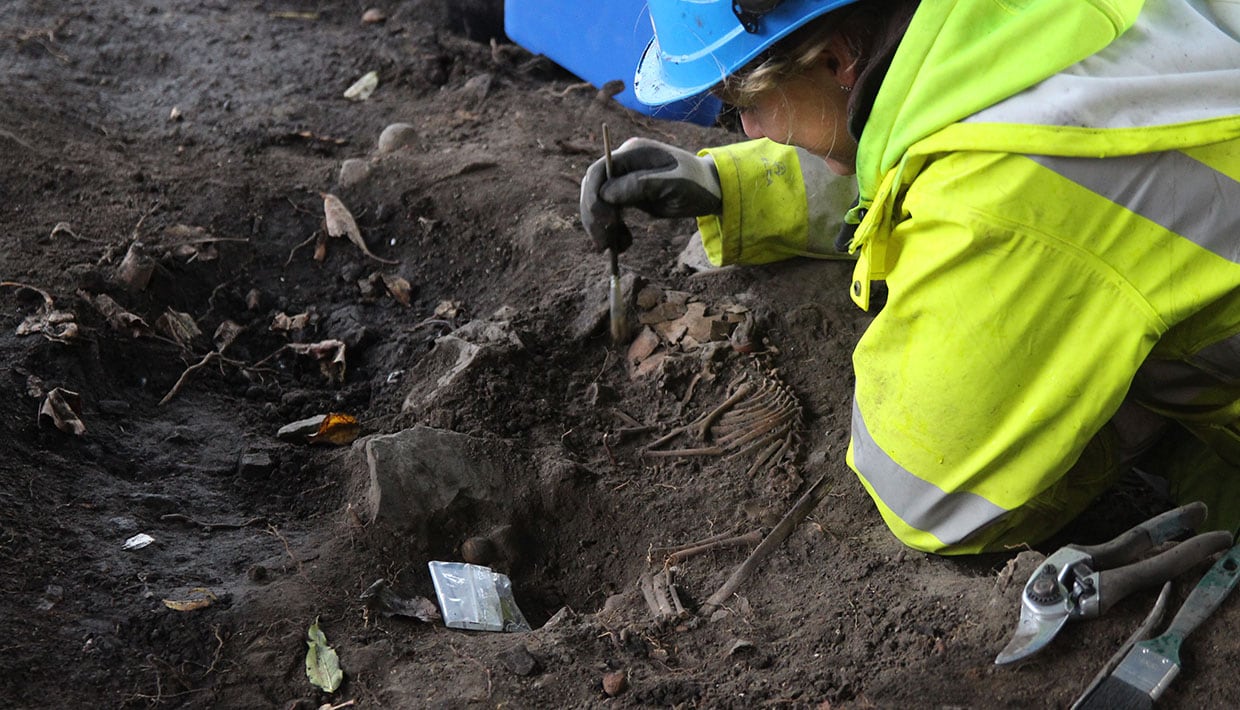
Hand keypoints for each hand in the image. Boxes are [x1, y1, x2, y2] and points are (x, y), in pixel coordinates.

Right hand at [579, 138, 722, 252]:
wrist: (711, 190)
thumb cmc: (696, 183)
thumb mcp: (673, 184)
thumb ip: (640, 185)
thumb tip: (606, 194)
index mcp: (633, 153)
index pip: (598, 171)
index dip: (594, 197)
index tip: (604, 223)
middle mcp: (624, 164)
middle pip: (593, 188)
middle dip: (594, 216)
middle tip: (603, 243)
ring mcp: (625, 179)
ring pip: (598, 203)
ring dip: (600, 227)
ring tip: (612, 248)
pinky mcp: (629, 195)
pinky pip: (610, 213)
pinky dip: (612, 230)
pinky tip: (622, 243)